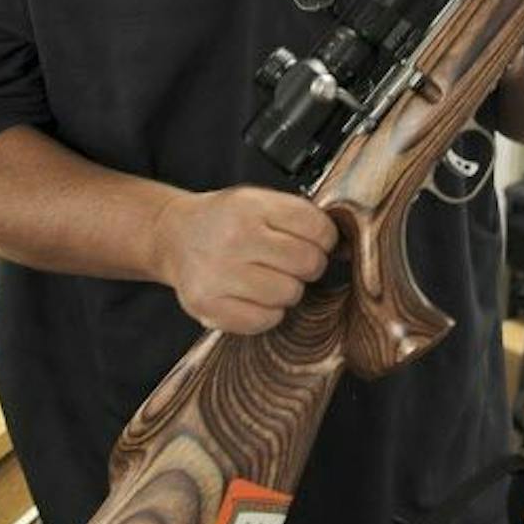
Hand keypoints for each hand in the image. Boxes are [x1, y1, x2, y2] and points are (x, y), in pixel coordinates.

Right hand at [151, 186, 337, 334]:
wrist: (174, 236)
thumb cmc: (225, 221)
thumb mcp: (259, 202)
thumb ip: (300, 219)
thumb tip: (348, 249)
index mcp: (250, 206)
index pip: (317, 228)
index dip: (325, 239)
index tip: (315, 241)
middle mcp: (234, 239)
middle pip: (308, 263)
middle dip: (308, 265)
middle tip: (290, 262)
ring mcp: (219, 275)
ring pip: (290, 295)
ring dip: (288, 290)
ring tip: (268, 277)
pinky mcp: (210, 306)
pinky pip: (266, 320)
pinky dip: (268, 312)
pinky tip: (254, 296)